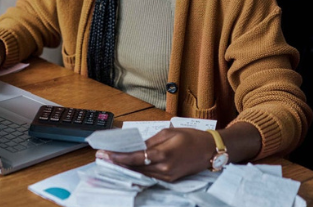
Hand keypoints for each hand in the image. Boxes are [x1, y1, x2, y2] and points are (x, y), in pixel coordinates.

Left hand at [96, 128, 216, 182]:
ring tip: (111, 161)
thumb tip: (136, 147)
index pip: (135, 158)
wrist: (211, 150)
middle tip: (102, 157)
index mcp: (163, 154)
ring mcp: (167, 176)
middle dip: (118, 163)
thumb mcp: (170, 133)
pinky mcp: (170, 179)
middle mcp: (164, 168)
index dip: (118, 157)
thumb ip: (151, 142)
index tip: (105, 154)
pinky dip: (138, 171)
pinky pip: (150, 175)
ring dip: (126, 168)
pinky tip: (129, 166)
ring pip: (141, 173)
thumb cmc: (192, 138)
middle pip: (135, 168)